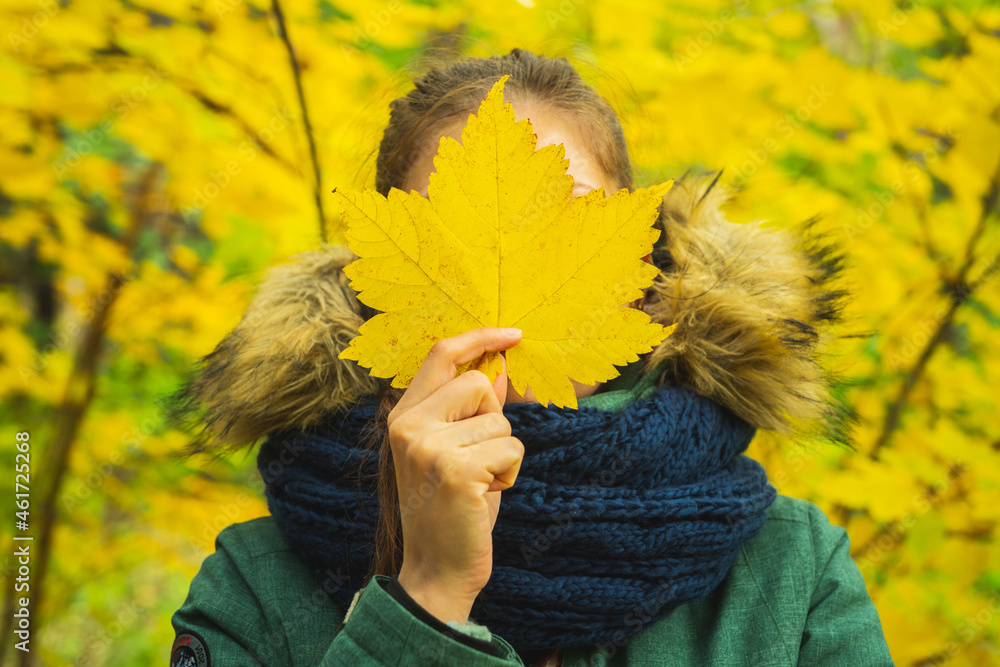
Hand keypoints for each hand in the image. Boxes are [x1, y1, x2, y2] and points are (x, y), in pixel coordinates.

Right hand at [388, 327, 524, 623]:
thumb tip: (501, 364)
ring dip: (503, 454)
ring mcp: (428, 446)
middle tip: (478, 459)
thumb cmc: (452, 508)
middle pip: (480, 384)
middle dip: (494, 420)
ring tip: (478, 484)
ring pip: (501, 420)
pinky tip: (485, 496)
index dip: (480, 337)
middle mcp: (409, 425)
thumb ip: (472, 408)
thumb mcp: (457, 450)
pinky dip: (510, 473)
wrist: (437, 570)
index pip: (441, 354)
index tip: (513, 334)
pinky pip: (511, 448)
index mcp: (403, 416)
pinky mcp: (455, 469)